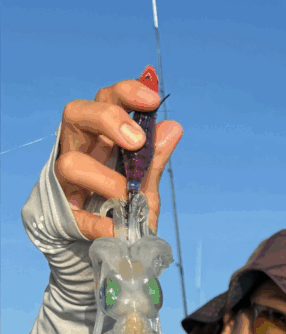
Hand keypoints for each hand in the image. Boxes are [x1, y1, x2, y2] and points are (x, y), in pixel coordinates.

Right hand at [55, 77, 182, 240]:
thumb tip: (173, 127)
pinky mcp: (64, 212)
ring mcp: (66, 179)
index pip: (106, 100)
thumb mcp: (145, 181)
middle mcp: (79, 148)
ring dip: (104, 178)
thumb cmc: (123, 201)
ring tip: (126, 194)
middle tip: (136, 141)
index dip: (126, 93)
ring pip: (69, 162)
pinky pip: (75, 214)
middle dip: (107, 119)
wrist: (111, 240)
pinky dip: (97, 223)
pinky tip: (116, 228)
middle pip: (76, 112)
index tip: (151, 101)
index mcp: (101, 135)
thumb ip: (155, 158)